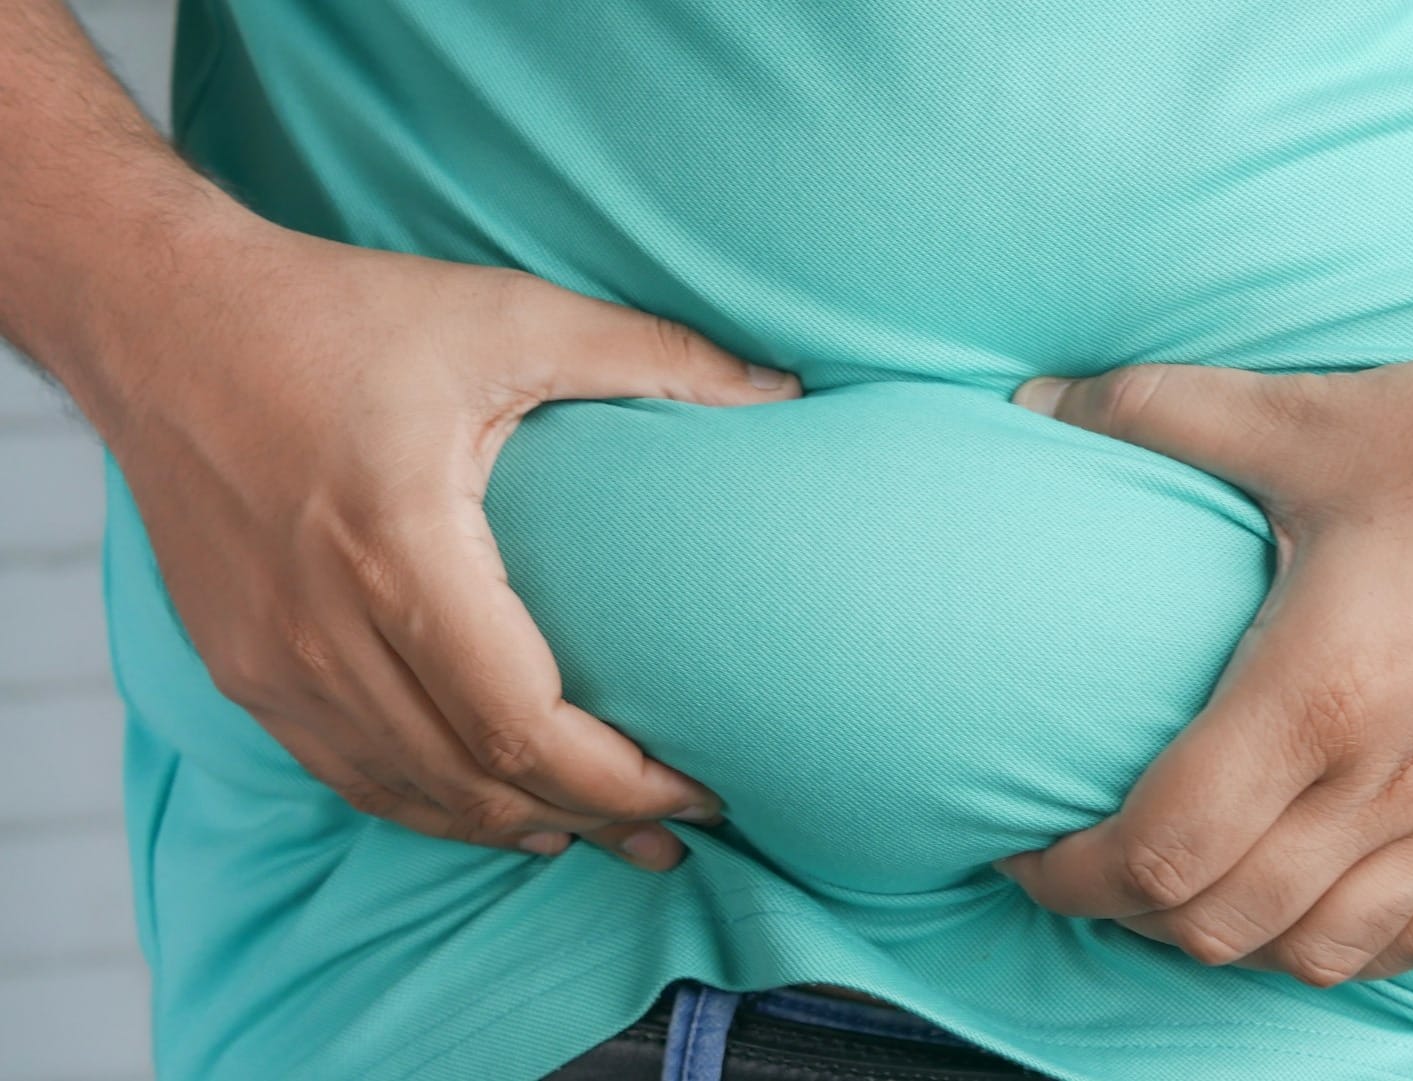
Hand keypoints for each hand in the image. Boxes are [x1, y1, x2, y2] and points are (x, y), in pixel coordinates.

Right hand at [85, 213, 800, 869]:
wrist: (162, 321)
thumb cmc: (339, 314)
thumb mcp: (508, 314)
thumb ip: (654, 355)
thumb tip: (782, 392)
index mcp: (399, 547)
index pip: (524, 724)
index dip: (621, 780)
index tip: (700, 789)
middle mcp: (324, 626)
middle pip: (477, 779)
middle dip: (591, 820)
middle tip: (676, 836)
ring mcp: (271, 660)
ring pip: (411, 794)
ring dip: (514, 826)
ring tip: (602, 838)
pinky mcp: (241, 667)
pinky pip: (348, 775)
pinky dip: (430, 807)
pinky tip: (493, 811)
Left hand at [998, 346, 1412, 985]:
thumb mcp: (1307, 417)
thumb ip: (1155, 413)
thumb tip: (1032, 401)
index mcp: (1318, 695)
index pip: (1163, 849)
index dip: (1072, 874)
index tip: (1026, 849)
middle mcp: (1387, 784)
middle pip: (1221, 924)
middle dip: (1128, 915)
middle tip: (1089, 864)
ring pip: (1315, 951)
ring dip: (1227, 940)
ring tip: (1184, 887)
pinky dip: (1343, 946)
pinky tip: (1309, 903)